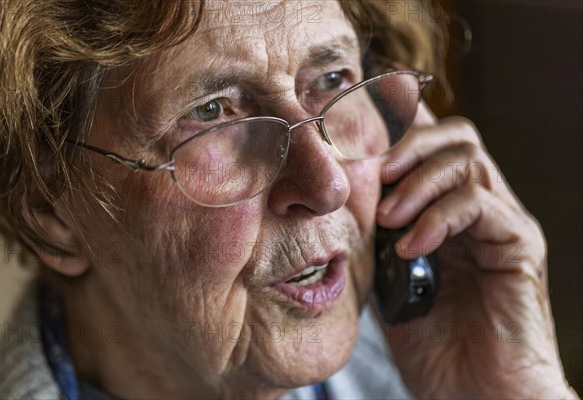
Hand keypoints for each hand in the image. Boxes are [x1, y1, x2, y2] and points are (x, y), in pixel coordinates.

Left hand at [376, 107, 576, 398]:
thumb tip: (336, 201)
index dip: (394, 132)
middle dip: (406, 146)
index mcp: (446, 209)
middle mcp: (478, 207)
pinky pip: (480, 205)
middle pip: (454, 136)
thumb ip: (373, 238)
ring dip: (418, 181)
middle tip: (372, 176)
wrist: (474, 393)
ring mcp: (500, 223)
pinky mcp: (518, 246)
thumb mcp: (385, 278)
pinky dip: (439, 217)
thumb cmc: (430, 340)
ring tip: (387, 219)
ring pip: (467, 159)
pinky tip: (412, 246)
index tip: (353, 144)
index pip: (428, 144)